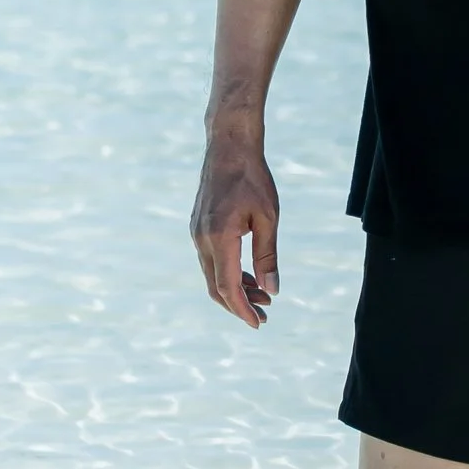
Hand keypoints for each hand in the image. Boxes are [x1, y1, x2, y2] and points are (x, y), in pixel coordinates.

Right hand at [192, 127, 279, 324]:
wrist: (229, 145)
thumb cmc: (253, 178)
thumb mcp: (268, 217)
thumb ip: (268, 256)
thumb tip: (272, 290)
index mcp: (219, 237)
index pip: (228, 287)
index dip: (242, 309)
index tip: (258, 324)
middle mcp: (202, 239)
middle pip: (216, 286)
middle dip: (239, 305)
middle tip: (264, 315)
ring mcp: (196, 233)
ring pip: (212, 274)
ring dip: (235, 289)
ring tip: (262, 296)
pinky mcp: (198, 226)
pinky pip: (210, 259)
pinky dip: (227, 272)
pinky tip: (248, 275)